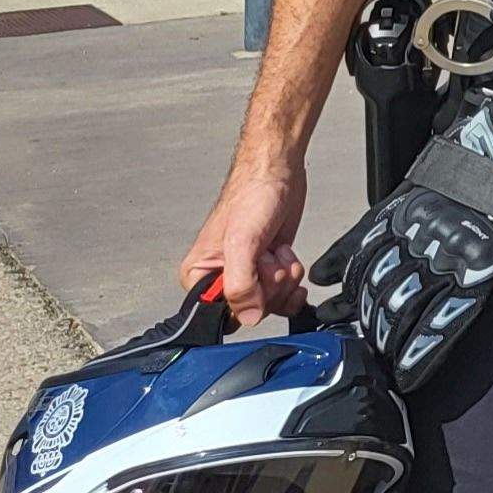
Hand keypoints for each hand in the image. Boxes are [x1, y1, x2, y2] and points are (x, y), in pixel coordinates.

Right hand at [182, 166, 308, 323]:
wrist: (279, 174)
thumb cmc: (252, 196)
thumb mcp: (241, 241)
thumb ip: (240, 283)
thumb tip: (249, 317)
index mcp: (199, 276)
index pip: (221, 315)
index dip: (246, 301)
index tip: (254, 274)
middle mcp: (220, 279)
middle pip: (252, 311)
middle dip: (270, 284)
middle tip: (266, 255)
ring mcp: (248, 276)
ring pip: (271, 304)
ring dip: (284, 279)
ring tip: (276, 251)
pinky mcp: (269, 271)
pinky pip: (285, 297)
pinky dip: (294, 281)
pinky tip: (290, 260)